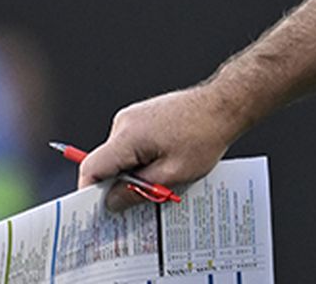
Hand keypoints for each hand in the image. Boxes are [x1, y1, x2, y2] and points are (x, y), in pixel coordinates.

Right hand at [78, 82, 245, 200]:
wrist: (224, 104)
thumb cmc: (204, 135)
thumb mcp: (172, 175)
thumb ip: (137, 191)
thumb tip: (111, 202)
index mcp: (127, 136)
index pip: (91, 168)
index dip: (91, 192)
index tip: (99, 210)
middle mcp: (124, 123)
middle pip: (106, 163)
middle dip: (120, 184)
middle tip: (143, 199)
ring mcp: (132, 117)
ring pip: (120, 155)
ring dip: (134, 171)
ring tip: (164, 176)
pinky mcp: (141, 116)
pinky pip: (131, 144)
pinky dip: (141, 158)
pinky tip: (165, 162)